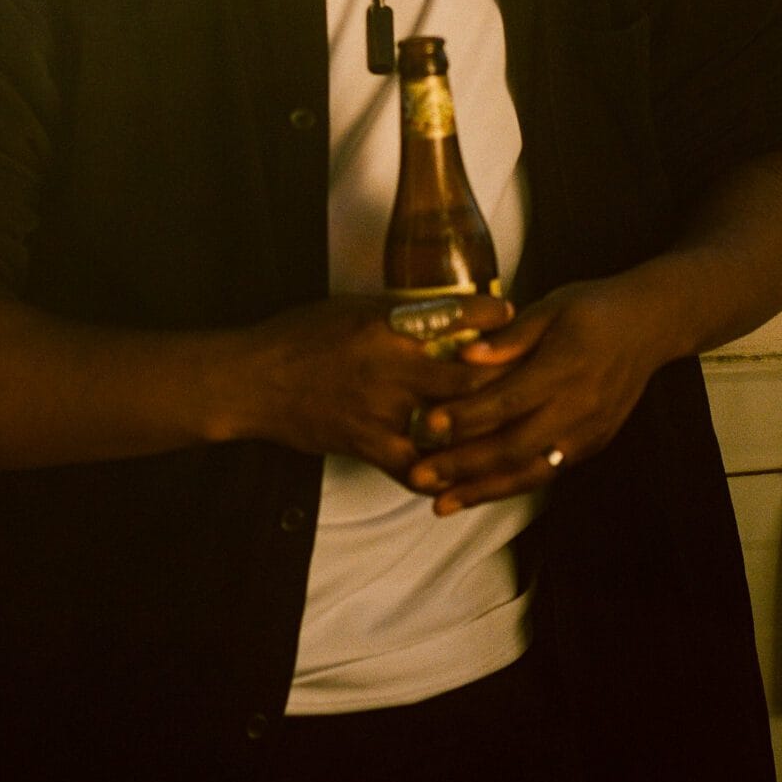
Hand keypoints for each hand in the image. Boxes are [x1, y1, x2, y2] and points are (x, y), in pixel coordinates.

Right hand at [239, 294, 515, 482]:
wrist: (253, 382)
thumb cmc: (300, 336)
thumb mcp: (352, 308)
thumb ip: (399, 314)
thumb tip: (445, 310)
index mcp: (387, 329)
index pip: (454, 319)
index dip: (489, 319)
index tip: (512, 314)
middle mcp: (391, 372)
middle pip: (467, 379)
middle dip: (502, 378)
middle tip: (528, 374)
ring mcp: (381, 413)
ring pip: (449, 427)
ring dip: (480, 428)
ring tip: (509, 425)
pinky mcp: (368, 446)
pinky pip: (415, 468)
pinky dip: (440, 471)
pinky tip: (461, 472)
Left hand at [405, 275, 680, 512]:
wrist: (652, 326)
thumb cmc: (594, 308)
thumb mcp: (551, 306)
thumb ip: (510, 335)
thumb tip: (465, 355)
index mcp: (564, 366)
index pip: (508, 398)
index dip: (467, 415)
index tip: (426, 424)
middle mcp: (578, 406)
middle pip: (514, 445)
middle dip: (463, 466)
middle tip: (418, 477)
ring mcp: (588, 432)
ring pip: (530, 471)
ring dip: (483, 490)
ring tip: (442, 504)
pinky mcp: (593, 445)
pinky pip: (547, 472)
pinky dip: (510, 485)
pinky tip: (478, 492)